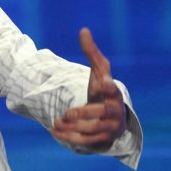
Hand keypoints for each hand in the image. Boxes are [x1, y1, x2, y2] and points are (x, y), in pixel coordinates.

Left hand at [50, 28, 126, 150]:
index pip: (113, 89)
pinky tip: (54, 131)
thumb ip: (91, 53)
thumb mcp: (98, 71)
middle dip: (83, 113)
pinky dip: (69, 137)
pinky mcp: (102, 139)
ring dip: (73, 127)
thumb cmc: (102, 90)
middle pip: (102, 114)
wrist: (109, 115)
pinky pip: (86, 141)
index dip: (108, 86)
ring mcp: (110, 126)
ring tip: (56, 121)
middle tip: (66, 113)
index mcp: (113, 92)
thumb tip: (83, 30)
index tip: (102, 83)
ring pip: (93, 130)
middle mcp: (115, 110)